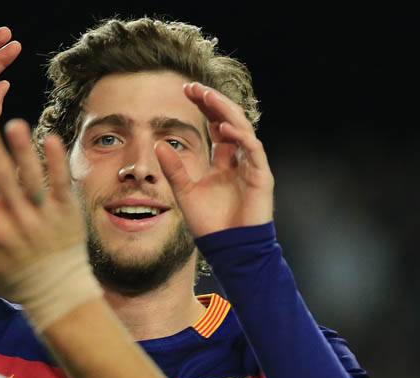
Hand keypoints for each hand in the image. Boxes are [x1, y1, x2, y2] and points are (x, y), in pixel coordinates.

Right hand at [0, 119, 83, 289]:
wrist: (57, 293)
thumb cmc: (9, 276)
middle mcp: (19, 221)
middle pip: (2, 179)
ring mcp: (46, 215)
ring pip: (33, 177)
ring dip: (23, 149)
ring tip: (14, 124)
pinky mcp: (68, 211)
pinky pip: (63, 183)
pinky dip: (57, 162)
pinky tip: (52, 138)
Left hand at [155, 82, 274, 236]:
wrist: (228, 248)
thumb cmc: (210, 224)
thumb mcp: (184, 192)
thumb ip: (173, 169)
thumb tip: (158, 144)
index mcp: (223, 160)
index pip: (216, 124)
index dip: (204, 107)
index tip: (186, 91)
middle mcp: (239, 158)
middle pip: (230, 120)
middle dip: (213, 102)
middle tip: (194, 87)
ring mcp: (252, 165)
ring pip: (243, 129)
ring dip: (225, 111)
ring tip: (207, 97)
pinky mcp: (261, 176)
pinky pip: (252, 150)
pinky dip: (240, 137)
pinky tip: (225, 127)